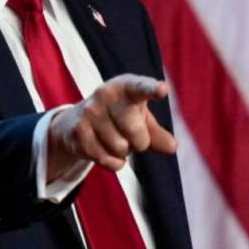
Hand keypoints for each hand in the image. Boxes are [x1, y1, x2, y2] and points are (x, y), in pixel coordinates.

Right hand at [47, 74, 176, 180]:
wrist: (76, 121)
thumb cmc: (119, 117)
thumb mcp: (141, 119)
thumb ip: (158, 133)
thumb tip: (171, 147)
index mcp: (125, 87)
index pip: (140, 88)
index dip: (151, 89)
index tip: (162, 89)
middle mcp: (105, 94)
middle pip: (136, 132)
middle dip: (139, 142)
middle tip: (129, 134)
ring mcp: (90, 112)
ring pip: (121, 149)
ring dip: (123, 151)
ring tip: (112, 137)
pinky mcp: (79, 132)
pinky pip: (110, 161)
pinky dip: (114, 162)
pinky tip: (104, 149)